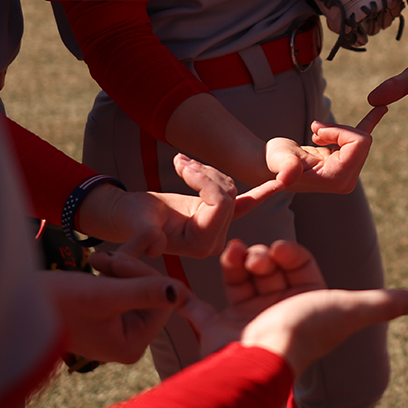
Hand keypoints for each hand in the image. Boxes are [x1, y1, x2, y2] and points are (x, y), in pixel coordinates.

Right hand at [38, 249, 179, 364]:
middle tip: (98, 259)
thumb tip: (182, 294)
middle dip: (128, 270)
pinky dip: (112, 270)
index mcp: (132, 346)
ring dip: (117, 266)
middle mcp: (128, 342)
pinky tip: (93, 262)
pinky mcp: (106, 315)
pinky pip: (123, 285)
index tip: (112, 264)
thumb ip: (142, 292)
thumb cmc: (55, 302)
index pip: (162, 299)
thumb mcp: (102, 294)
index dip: (142, 275)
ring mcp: (117, 328)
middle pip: (152, 292)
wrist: (14, 304)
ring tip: (93, 261)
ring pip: (137, 285)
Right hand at [78, 155, 282, 258]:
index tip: (181, 165)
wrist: (126, 218)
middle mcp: (215, 241)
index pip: (222, 203)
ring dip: (207, 171)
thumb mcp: (135, 228)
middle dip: (206, 173)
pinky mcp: (217, 217)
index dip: (206, 180)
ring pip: (229, 187)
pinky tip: (280, 182)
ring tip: (181, 165)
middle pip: (229, 194)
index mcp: (202, 245)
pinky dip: (262, 192)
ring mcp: (219, 229)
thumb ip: (142, 240)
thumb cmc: (129, 221)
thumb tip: (148, 245)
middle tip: (180, 162)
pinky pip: (245, 203)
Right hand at [177, 239, 407, 373]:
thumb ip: (388, 304)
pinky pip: (197, 309)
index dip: (289, 252)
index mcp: (306, 304)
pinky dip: (186, 299)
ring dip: (235, 262)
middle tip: (257, 257)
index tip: (280, 250)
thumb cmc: (306, 332)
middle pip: (268, 267)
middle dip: (262, 256)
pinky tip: (181, 288)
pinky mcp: (214, 329)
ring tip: (231, 255)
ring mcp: (244, 319)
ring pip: (238, 278)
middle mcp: (276, 310)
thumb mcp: (351, 310)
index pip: (298, 264)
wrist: (260, 359)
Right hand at [263, 106, 382, 193]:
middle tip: (314, 130)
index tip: (316, 131)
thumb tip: (287, 176)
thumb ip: (287, 167)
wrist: (268, 163)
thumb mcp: (279, 159)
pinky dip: (370, 122)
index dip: (339, 130)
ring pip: (360, 137)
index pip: (360, 143)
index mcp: (338, 179)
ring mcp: (347, 172)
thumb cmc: (273, 160)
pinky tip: (381, 109)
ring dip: (337, 129)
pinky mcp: (344, 163)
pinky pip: (362, 138)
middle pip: (363, 140)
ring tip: (315, 133)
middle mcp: (346, 179)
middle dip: (339, 129)